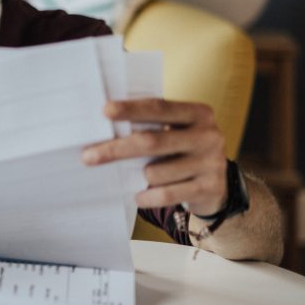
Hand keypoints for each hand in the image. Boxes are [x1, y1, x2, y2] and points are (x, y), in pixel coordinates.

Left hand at [82, 99, 226, 215]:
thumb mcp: (174, 132)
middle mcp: (208, 135)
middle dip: (116, 149)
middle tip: (87, 156)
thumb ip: (149, 126)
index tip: (104, 111)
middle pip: (152, 141)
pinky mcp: (210, 188)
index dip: (131, 109)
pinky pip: (166, 194)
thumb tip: (103, 130)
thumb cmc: (181, 151)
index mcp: (198, 113)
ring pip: (155, 172)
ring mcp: (212, 163)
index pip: (159, 107)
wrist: (217, 185)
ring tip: (140, 176)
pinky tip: (139, 196)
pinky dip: (147, 197)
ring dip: (139, 177)